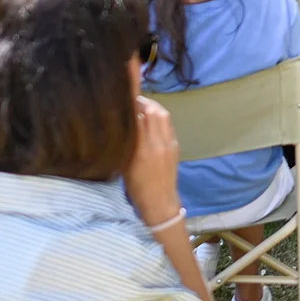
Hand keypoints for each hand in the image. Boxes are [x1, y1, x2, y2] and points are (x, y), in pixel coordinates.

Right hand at [124, 96, 182, 225]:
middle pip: (156, 112)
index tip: (124, 98)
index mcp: (143, 150)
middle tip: (133, 99)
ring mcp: (170, 144)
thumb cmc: (137, 186)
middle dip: (145, 102)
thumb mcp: (125, 165)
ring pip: (165, 116)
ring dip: (154, 107)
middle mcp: (159, 144)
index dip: (133, 105)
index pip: (140, 118)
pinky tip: (152, 117)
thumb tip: (123, 122)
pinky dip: (160, 117)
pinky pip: (169, 125)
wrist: (160, 201)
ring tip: (142, 105)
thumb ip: (126, 142)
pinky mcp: (176, 146)